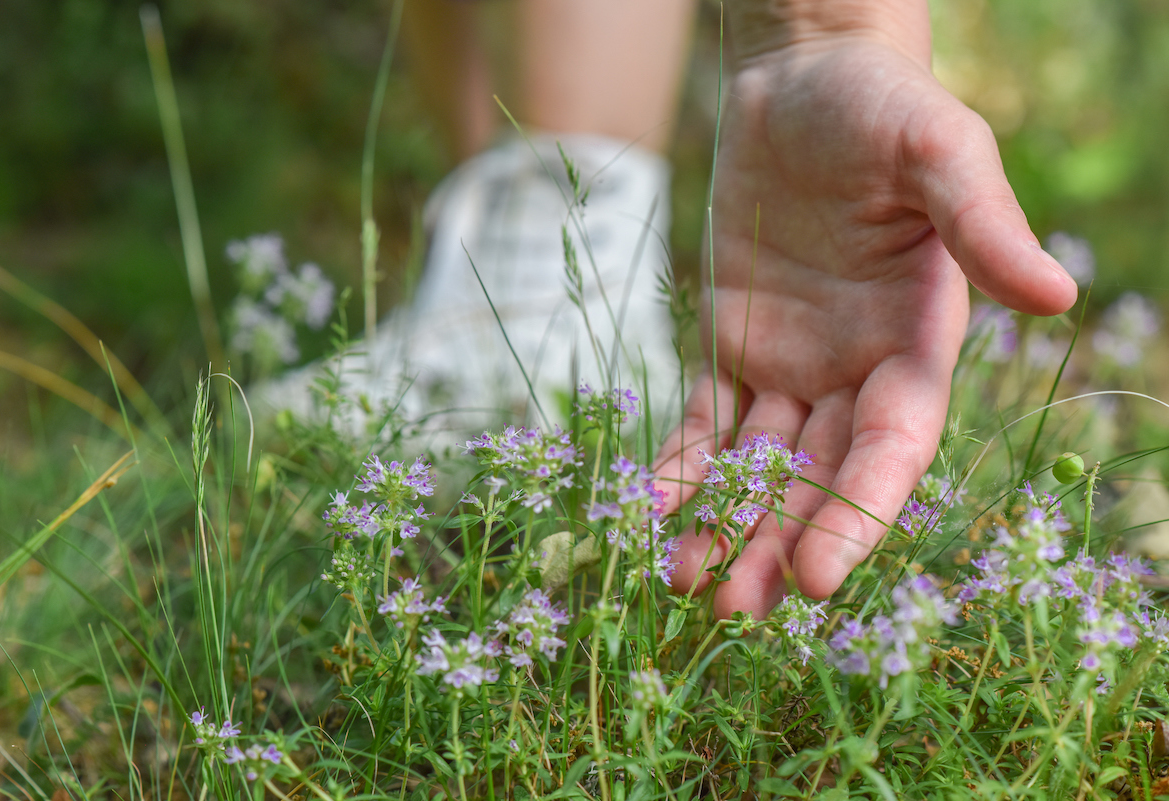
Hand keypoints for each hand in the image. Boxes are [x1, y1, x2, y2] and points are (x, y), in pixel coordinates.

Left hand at [654, 30, 1076, 617]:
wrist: (799, 78)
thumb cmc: (879, 103)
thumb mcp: (937, 149)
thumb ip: (980, 224)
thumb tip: (1056, 296)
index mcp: (916, 341)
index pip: (890, 446)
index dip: (856, 512)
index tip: (815, 576)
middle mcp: (856, 369)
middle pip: (820, 476)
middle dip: (779, 542)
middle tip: (733, 609)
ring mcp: (793, 364)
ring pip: (761, 464)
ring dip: (726, 523)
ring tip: (684, 584)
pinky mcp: (735, 344)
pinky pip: (707, 417)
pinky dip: (683, 463)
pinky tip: (653, 506)